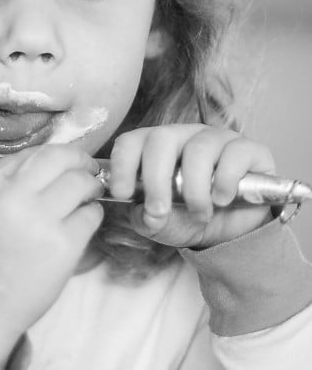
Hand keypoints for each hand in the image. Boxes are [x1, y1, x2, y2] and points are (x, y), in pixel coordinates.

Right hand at [0, 140, 103, 367]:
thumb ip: (10, 182)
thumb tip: (54, 163)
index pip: (36, 152)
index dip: (60, 155)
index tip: (69, 162)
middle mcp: (15, 195)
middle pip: (63, 159)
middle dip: (82, 162)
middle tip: (89, 171)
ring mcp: (41, 219)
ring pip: (81, 184)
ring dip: (91, 189)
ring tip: (88, 199)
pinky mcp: (63, 244)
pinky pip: (91, 215)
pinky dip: (92, 215)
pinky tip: (83, 224)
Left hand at [106, 124, 276, 248]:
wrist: (233, 233)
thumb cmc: (190, 219)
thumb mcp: (162, 226)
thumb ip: (147, 219)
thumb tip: (146, 214)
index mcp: (154, 148)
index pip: (131, 141)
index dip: (123, 164)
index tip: (122, 193)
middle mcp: (184, 136)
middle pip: (161, 139)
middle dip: (156, 179)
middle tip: (159, 211)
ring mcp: (216, 138)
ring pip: (198, 149)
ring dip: (194, 188)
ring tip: (199, 213)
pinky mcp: (248, 149)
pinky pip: (234, 154)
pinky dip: (225, 181)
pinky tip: (222, 199)